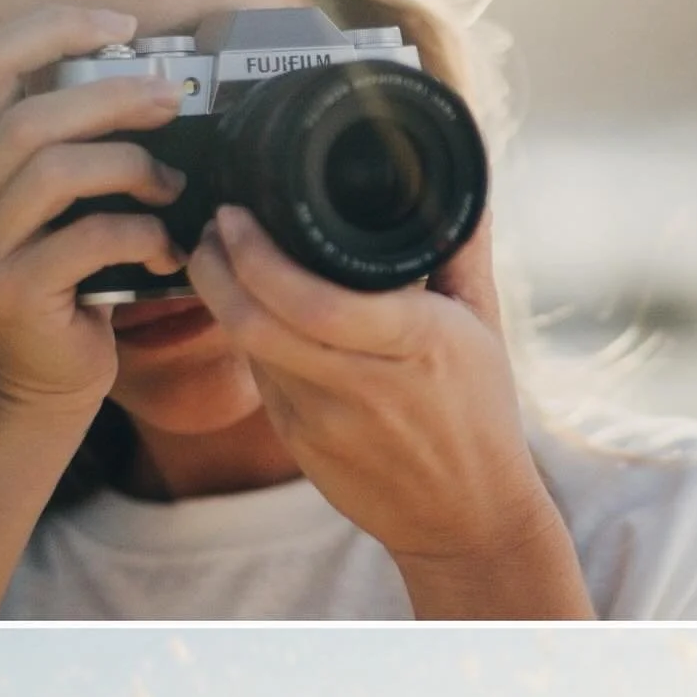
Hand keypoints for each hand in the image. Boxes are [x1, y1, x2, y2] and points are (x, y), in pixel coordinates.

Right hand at [0, 6, 189, 416]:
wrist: (42, 381)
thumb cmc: (68, 282)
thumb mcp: (59, 205)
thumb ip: (76, 146)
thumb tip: (156, 85)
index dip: (56, 27)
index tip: (123, 27)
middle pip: (32, 113)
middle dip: (114, 95)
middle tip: (171, 101)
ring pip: (54, 170)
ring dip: (131, 166)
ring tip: (173, 186)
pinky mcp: (13, 290)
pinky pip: (88, 238)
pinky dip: (142, 234)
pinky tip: (167, 251)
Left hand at [186, 207, 566, 567]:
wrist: (466, 518)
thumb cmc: (479, 416)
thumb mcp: (482, 326)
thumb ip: (463, 247)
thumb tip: (461, 178)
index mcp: (416, 344)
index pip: (313, 300)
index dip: (257, 255)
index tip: (238, 215)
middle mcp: (364, 386)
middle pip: (256, 323)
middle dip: (216, 266)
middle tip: (213, 228)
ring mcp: (324, 422)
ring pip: (248, 349)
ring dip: (220, 297)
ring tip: (221, 257)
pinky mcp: (300, 445)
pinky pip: (260, 379)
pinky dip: (248, 337)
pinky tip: (252, 310)